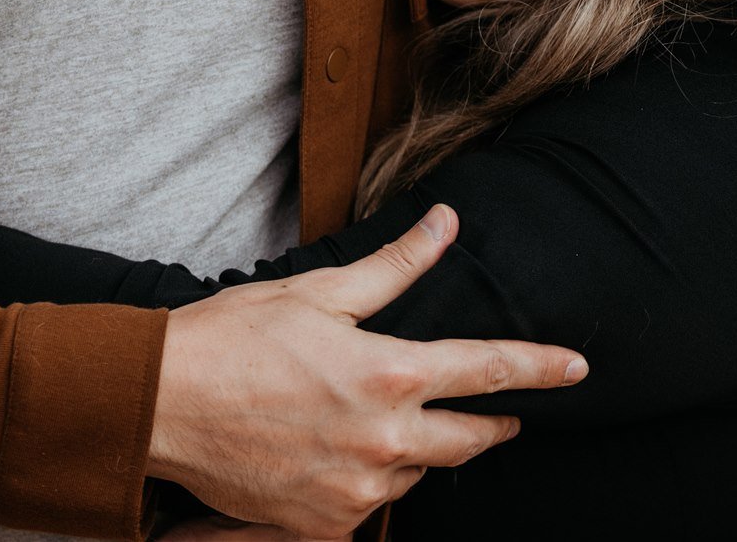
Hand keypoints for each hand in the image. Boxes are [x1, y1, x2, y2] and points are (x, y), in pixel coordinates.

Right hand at [146, 204, 587, 538]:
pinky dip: (370, 478)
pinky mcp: (324, 525)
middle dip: (493, 426)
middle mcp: (384, 439)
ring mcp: (355, 489)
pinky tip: (342, 454)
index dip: (541, 368)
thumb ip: (396, 266)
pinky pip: (371, 504)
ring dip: (419, 448)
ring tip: (387, 420)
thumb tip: (446, 224)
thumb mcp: (320, 291)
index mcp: (390, 373)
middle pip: (471, 440)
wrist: (158, 406)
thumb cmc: (234, 337)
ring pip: (417, 470)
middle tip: (503, 416)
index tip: (578, 369)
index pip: (490, 371)